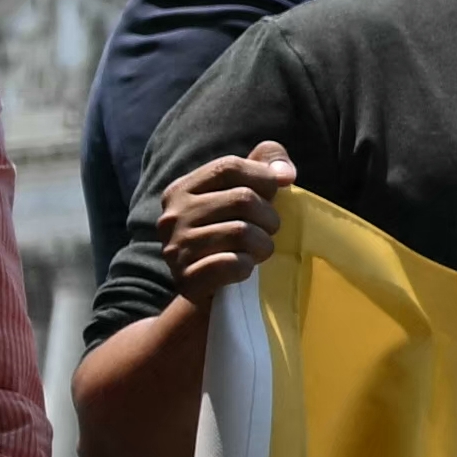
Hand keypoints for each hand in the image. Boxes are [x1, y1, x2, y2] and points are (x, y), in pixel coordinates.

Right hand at [141, 140, 293, 306]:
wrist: (211, 292)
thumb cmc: (233, 234)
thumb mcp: (246, 191)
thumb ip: (266, 163)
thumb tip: (284, 174)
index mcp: (181, 190)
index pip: (228, 167)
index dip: (263, 178)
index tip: (275, 194)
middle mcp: (172, 216)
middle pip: (242, 199)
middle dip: (269, 217)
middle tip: (268, 231)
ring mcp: (175, 249)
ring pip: (242, 232)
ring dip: (263, 244)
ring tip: (258, 250)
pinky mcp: (186, 280)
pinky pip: (233, 264)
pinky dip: (248, 266)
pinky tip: (244, 268)